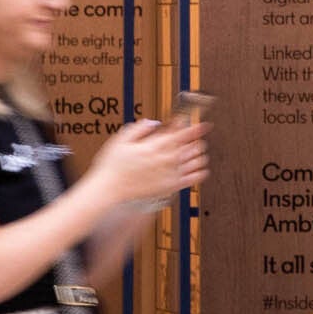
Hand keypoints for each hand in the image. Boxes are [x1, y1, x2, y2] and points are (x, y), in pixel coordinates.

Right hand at [89, 117, 208, 208]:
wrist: (111, 190)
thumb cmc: (113, 168)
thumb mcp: (120, 142)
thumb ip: (138, 129)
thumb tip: (153, 122)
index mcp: (155, 147)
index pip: (181, 133)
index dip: (193, 127)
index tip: (200, 124)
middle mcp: (167, 160)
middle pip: (193, 145)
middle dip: (195, 139)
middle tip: (192, 137)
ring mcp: (171, 173)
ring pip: (198, 160)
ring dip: (199, 153)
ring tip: (195, 151)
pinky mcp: (173, 186)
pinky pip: (196, 178)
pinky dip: (201, 171)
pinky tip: (197, 168)